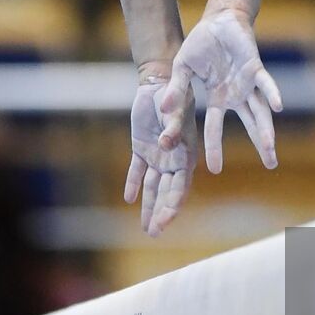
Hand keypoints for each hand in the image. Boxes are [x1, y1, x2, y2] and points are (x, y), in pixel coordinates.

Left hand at [123, 62, 196, 235]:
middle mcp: (173, 159)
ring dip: (149, 206)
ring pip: (153, 186)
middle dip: (161, 213)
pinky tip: (129, 198)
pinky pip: (137, 170)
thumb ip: (173, 127)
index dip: (172, 206)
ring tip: (145, 228)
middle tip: (154, 234)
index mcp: (185, 154)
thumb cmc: (173, 94)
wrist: (160, 80)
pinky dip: (134, 183)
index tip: (164, 222)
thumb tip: (167, 144)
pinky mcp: (142, 147)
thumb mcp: (175, 109)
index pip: (179, 187)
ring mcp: (157, 155)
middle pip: (167, 192)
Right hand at [164, 8, 282, 174]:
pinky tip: (278, 107)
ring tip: (271, 148)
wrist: (217, 20)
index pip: (215, 127)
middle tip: (271, 165)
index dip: (214, 147)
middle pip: (252, 123)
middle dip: (261, 144)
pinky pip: (265, 84)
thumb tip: (163, 110)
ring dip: (266, 129)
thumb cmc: (200, 44)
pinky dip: (271, 94)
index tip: (213, 169)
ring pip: (261, 110)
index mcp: (218, 97)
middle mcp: (237, 94)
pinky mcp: (255, 68)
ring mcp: (248, 83)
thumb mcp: (182, 68)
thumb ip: (176, 89)